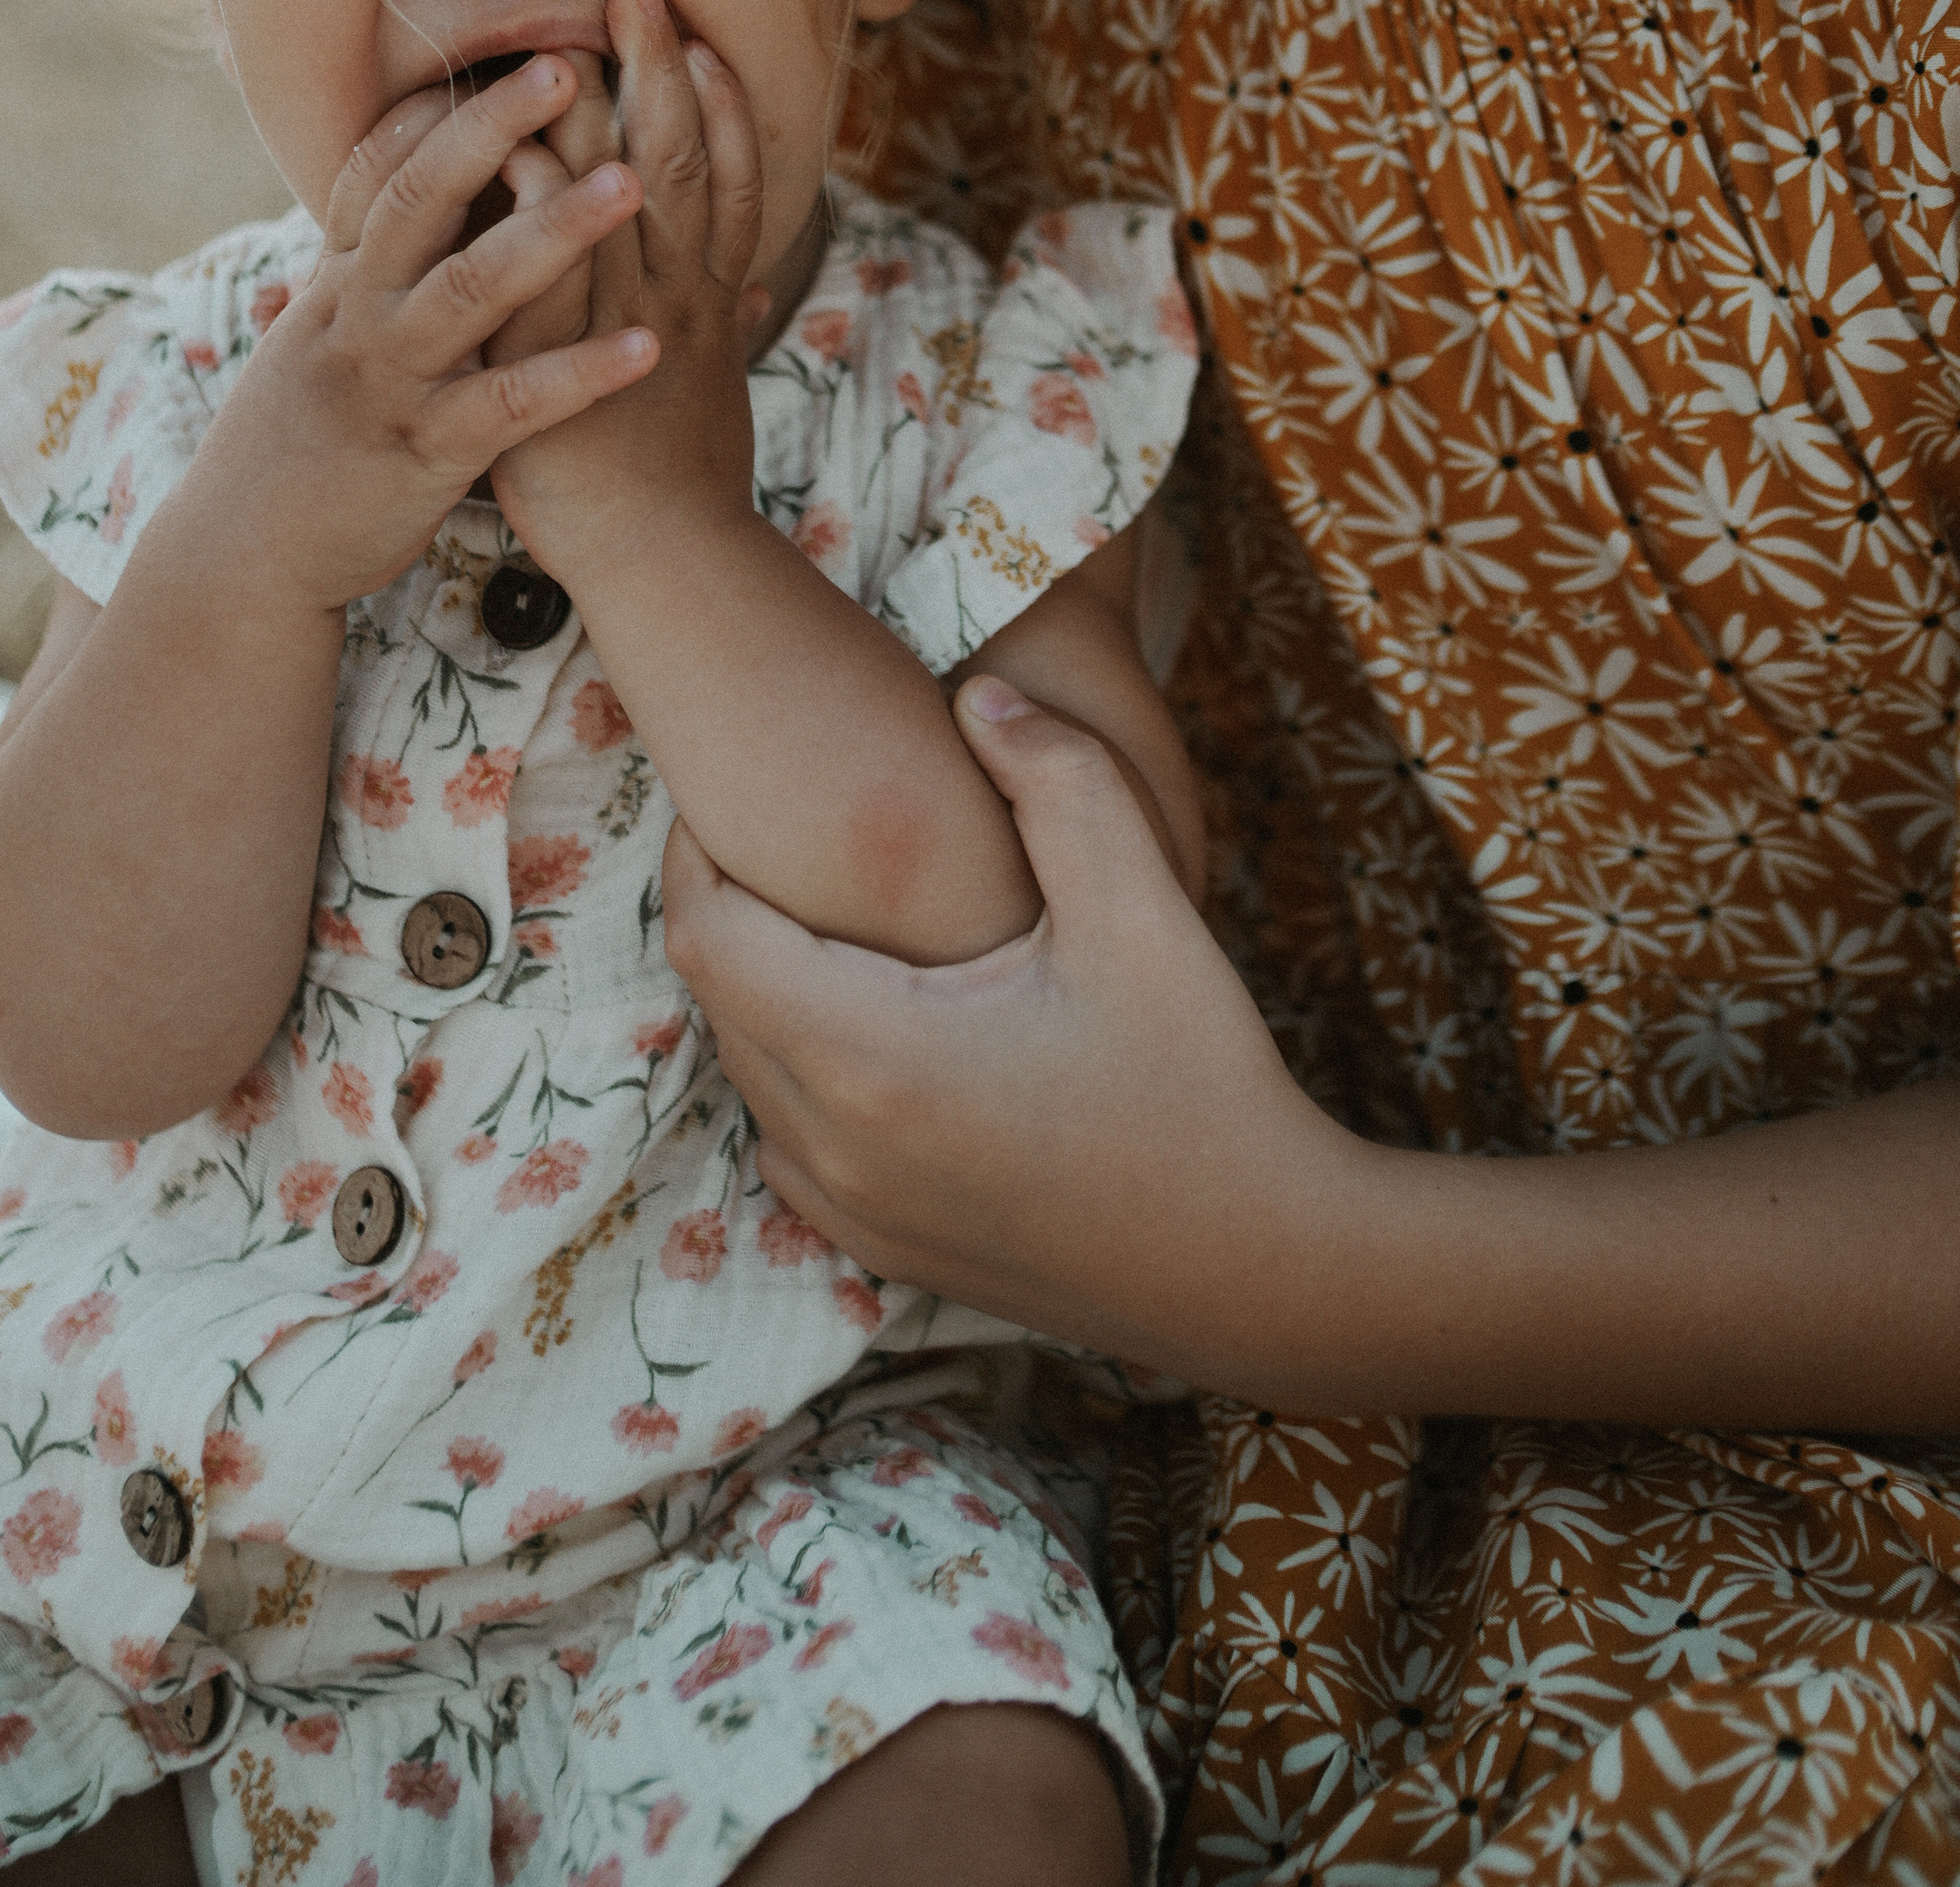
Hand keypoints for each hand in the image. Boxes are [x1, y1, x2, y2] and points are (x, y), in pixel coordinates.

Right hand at [196, 52, 654, 610]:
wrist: (241, 558)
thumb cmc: (293, 442)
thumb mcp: (314, 340)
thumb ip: (353, 270)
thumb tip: (379, 203)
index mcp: (341, 280)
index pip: (382, 170)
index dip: (441, 110)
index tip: (511, 48)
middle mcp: (359, 313)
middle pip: (422, 199)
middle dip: (495, 130)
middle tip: (570, 67)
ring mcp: (388, 379)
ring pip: (469, 289)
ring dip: (553, 232)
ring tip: (632, 183)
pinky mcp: (422, 452)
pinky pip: (509, 405)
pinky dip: (578, 375)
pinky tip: (648, 349)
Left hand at [485, 0, 764, 583]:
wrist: (665, 565)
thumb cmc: (683, 490)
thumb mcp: (715, 400)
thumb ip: (727, 337)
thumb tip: (759, 300)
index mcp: (704, 303)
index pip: (722, 185)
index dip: (719, 109)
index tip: (705, 43)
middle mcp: (672, 298)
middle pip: (677, 162)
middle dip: (661, 70)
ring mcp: (620, 325)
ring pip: (621, 197)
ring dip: (602, 108)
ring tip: (581, 33)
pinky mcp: (561, 361)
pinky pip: (551, 267)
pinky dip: (537, 203)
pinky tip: (515, 146)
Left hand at [663, 681, 1338, 1381]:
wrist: (1263, 1266)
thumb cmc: (1202, 1081)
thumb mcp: (1143, 906)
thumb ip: (1059, 777)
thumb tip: (980, 693)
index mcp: (871, 1056)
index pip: (706, 932)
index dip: (696, 848)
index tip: (732, 787)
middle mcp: (834, 1146)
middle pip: (718, 996)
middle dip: (735, 904)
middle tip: (783, 827)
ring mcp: (852, 1211)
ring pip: (749, 1070)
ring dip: (764, 987)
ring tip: (830, 910)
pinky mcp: (884, 1248)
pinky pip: (789, 1137)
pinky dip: (799, 1066)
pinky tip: (877, 1017)